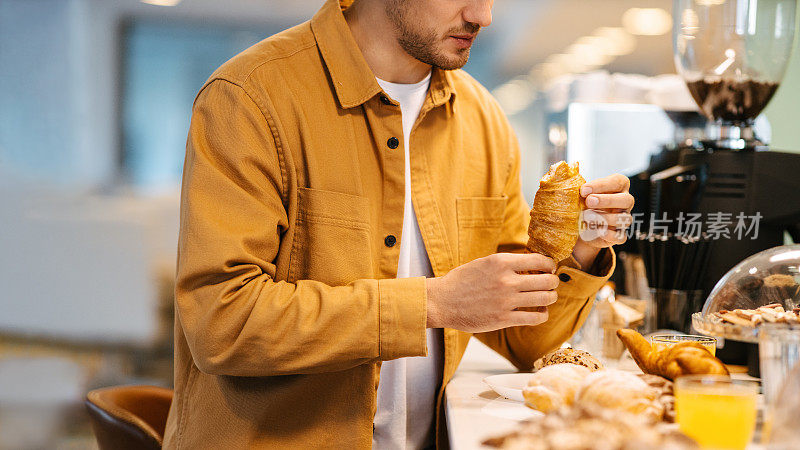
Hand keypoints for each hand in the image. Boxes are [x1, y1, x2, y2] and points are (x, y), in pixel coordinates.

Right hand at [425, 253, 559, 332]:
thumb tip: (531, 264)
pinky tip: (540, 312)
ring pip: (545, 298)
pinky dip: (543, 314)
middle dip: (553, 282)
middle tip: (551, 283)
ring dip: (551, 297)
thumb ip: (506, 263)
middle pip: (547, 280)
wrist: (441, 301)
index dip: (550, 265)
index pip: (540, 260)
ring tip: (548, 297)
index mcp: (501, 262)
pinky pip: (535, 318)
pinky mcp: (503, 319)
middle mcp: (506, 280)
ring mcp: (506, 300)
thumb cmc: (461, 281)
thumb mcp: (483, 263)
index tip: (549, 268)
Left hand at [573, 173, 634, 267]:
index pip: (618, 182)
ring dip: (605, 218)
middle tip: (588, 201)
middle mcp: (625, 203)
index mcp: (618, 187)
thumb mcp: (581, 194)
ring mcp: (624, 220)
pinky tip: (599, 231)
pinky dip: (610, 234)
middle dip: (606, 200)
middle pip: (626, 199)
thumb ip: (581, 188)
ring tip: (586, 217)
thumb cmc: (583, 204)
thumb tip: (567, 179)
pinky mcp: (619, 236)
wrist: (581, 227)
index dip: (601, 185)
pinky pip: (621, 236)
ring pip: (624, 218)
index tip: (583, 190)